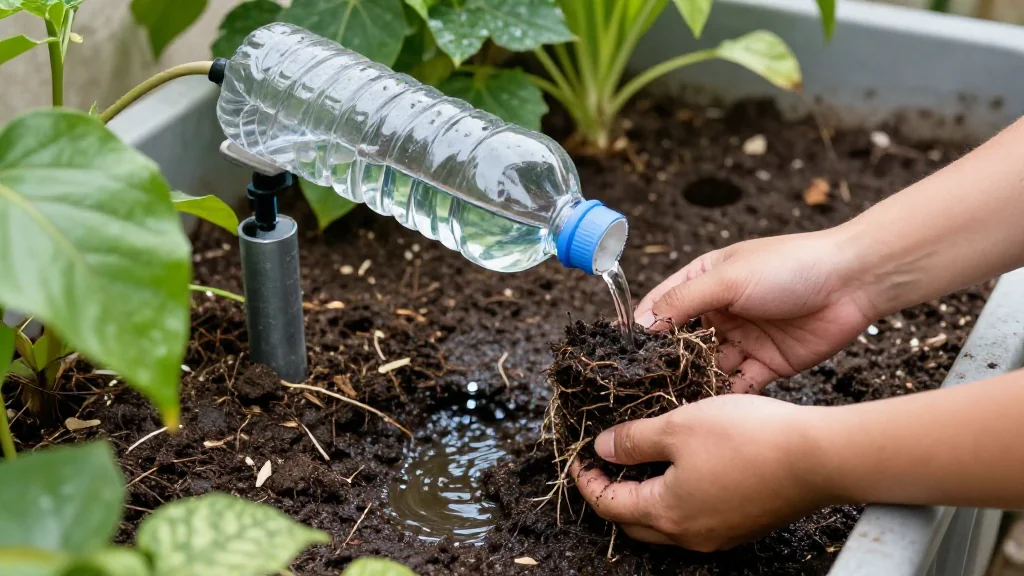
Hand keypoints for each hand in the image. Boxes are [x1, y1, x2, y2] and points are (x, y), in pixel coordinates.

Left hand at [571, 394, 830, 550]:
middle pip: (634, 522)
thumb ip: (634, 440)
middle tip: (605, 464)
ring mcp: (720, 535)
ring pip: (667, 523)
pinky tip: (686, 468)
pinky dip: (678, 497)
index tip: (579, 458)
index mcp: (665, 513)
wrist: (818, 457)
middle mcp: (690, 535)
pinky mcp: (744, 526)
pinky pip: (696, 518)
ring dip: (647, 496)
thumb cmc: (746, 438)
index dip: (587, 481)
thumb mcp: (678, 426)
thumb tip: (602, 450)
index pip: (608, 505)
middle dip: (612, 495)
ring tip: (644, 460)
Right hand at [634, 229, 876, 391]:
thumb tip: (642, 325)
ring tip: (669, 406)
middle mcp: (720, 312)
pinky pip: (738, 384)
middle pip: (682, 344)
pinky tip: (708, 413)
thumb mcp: (728, 278)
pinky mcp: (768, 364)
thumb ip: (683, 302)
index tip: (619, 355)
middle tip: (640, 390)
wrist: (854, 281)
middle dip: (664, 365)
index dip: (641, 330)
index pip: (662, 308)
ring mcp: (743, 339)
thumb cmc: (789, 266)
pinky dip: (724, 396)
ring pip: (707, 367)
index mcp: (705, 282)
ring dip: (692, 384)